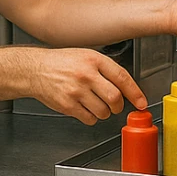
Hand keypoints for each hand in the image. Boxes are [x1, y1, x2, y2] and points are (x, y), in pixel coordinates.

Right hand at [28, 47, 146, 126]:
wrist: (35, 69)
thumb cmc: (61, 62)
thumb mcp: (86, 56)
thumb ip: (105, 69)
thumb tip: (126, 87)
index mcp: (93, 60)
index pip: (122, 77)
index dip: (135, 92)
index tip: (141, 102)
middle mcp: (85, 74)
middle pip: (115, 98)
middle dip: (118, 106)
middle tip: (115, 105)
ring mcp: (76, 91)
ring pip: (103, 111)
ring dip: (104, 112)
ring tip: (96, 104)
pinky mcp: (67, 105)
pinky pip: (89, 119)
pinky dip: (91, 117)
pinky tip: (85, 108)